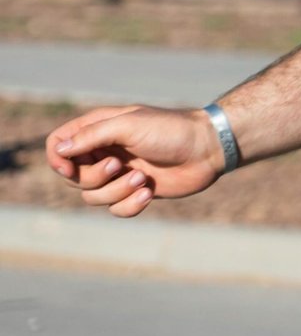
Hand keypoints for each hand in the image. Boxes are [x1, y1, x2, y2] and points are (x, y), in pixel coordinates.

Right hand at [46, 105, 223, 216]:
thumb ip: (92, 136)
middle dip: (94, 177)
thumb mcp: (129, 125)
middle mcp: (105, 151)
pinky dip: (130, 205)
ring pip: (93, 197)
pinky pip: (115, 210)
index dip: (57, 159)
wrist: (207, 149)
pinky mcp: (134, 191)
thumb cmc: (170, 130)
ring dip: (116, 191)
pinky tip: (149, 193)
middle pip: (73, 177)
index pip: (59, 144)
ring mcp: (119, 173)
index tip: (70, 168)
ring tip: (142, 179)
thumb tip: (60, 150)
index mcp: (100, 129)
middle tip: (120, 165)